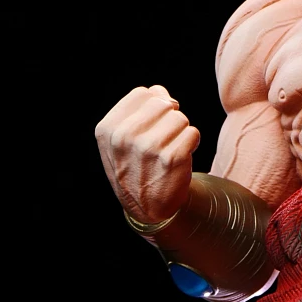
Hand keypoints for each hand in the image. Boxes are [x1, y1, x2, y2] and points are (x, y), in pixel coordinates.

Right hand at [96, 84, 200, 225]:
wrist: (150, 209)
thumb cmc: (137, 168)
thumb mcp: (121, 141)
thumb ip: (136, 111)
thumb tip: (161, 92)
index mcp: (108, 129)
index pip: (143, 93)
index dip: (154, 106)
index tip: (153, 125)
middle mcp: (125, 137)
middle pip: (163, 103)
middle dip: (169, 118)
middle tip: (164, 139)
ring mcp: (148, 147)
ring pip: (180, 118)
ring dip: (181, 132)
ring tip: (170, 150)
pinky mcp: (172, 158)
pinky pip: (193, 133)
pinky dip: (191, 144)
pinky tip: (180, 159)